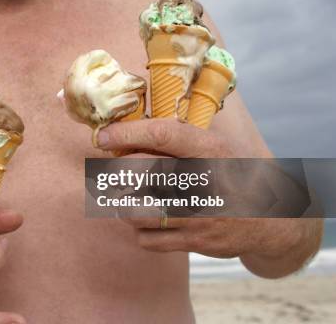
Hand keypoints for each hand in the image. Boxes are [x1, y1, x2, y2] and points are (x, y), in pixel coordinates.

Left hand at [97, 118, 319, 277]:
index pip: (162, 135)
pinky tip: (150, 220)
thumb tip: (125, 132)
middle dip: (116, 173)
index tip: (102, 136)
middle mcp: (205, 181)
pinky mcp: (196, 241)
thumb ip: (178, 138)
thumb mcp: (215, 147)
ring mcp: (200, 215)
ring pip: (135, 210)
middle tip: (111, 173)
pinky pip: (146, 239)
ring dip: (124, 204)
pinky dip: (140, 230)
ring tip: (129, 197)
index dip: (127, 134)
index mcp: (210, 150)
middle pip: (140, 173)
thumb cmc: (232, 175)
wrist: (271, 221)